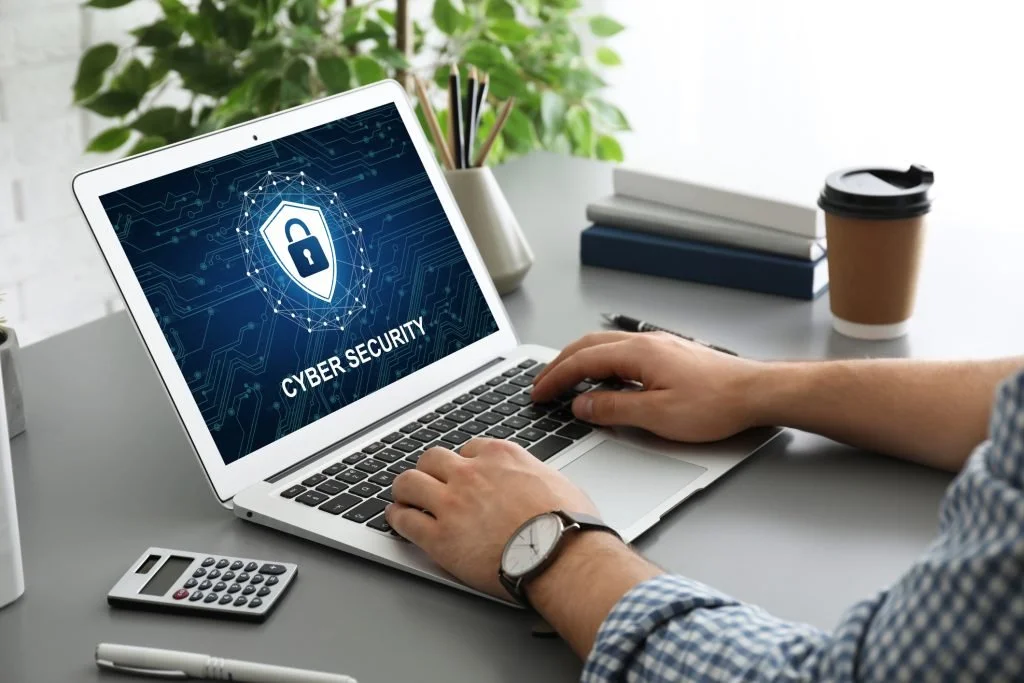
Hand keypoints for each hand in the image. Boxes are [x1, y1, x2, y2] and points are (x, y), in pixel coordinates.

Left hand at [385, 439, 597, 598]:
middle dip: (429, 470)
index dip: (463, 463)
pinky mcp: (439, 537)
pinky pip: (404, 521)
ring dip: (405, 490)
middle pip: (432, 459)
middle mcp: (471, 474)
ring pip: (408, 482)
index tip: (462, 473)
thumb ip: (534, 477)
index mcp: (500, 456)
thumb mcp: (556, 482)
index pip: (468, 449)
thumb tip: (537, 485)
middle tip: (428, 482)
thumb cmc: (568, 524)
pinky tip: (398, 520)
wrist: (560, 555)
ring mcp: (451, 504)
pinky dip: (397, 518)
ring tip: (404, 498)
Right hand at [532, 331, 764, 442]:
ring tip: (563, 380)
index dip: (555, 378)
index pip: (582, 362)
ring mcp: (657, 346)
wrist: (755, 392)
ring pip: (604, 346)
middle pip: (587, 347)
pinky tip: (601, 377)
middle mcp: (644, 343)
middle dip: (559, 365)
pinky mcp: (668, 354)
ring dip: (578, 361)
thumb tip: (583, 406)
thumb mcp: (657, 415)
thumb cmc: (715, 403)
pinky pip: (621, 352)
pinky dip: (599, 362)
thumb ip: (614, 409)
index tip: (538, 393)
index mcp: (636, 353)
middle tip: (541, 385)